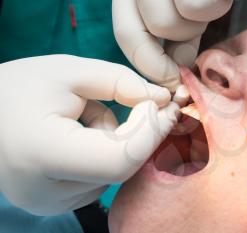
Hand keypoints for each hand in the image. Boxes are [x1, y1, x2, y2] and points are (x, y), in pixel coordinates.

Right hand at [0, 55, 178, 215]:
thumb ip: (121, 83)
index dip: (149, 130)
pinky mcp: (58, 203)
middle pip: (123, 167)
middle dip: (141, 131)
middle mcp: (48, 193)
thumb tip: (162, 101)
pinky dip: (107, 151)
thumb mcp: (70, 72)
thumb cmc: (19, 88)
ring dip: (119, 139)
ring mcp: (53, 204)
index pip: (121, 158)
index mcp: (44, 156)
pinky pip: (103, 177)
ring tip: (87, 114)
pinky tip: (82, 133)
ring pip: (116, 172)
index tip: (158, 101)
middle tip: (144, 100)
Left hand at [112, 0, 233, 91]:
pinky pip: (195, 8)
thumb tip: (173, 78)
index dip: (151, 65)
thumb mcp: (179, 17)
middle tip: (196, 33)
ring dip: (196, 24)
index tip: (172, 81)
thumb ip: (172, 46)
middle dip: (177, 44)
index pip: (126, 35)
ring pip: (169, 24)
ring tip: (204, 3)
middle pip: (146, 32)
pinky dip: (214, 7)